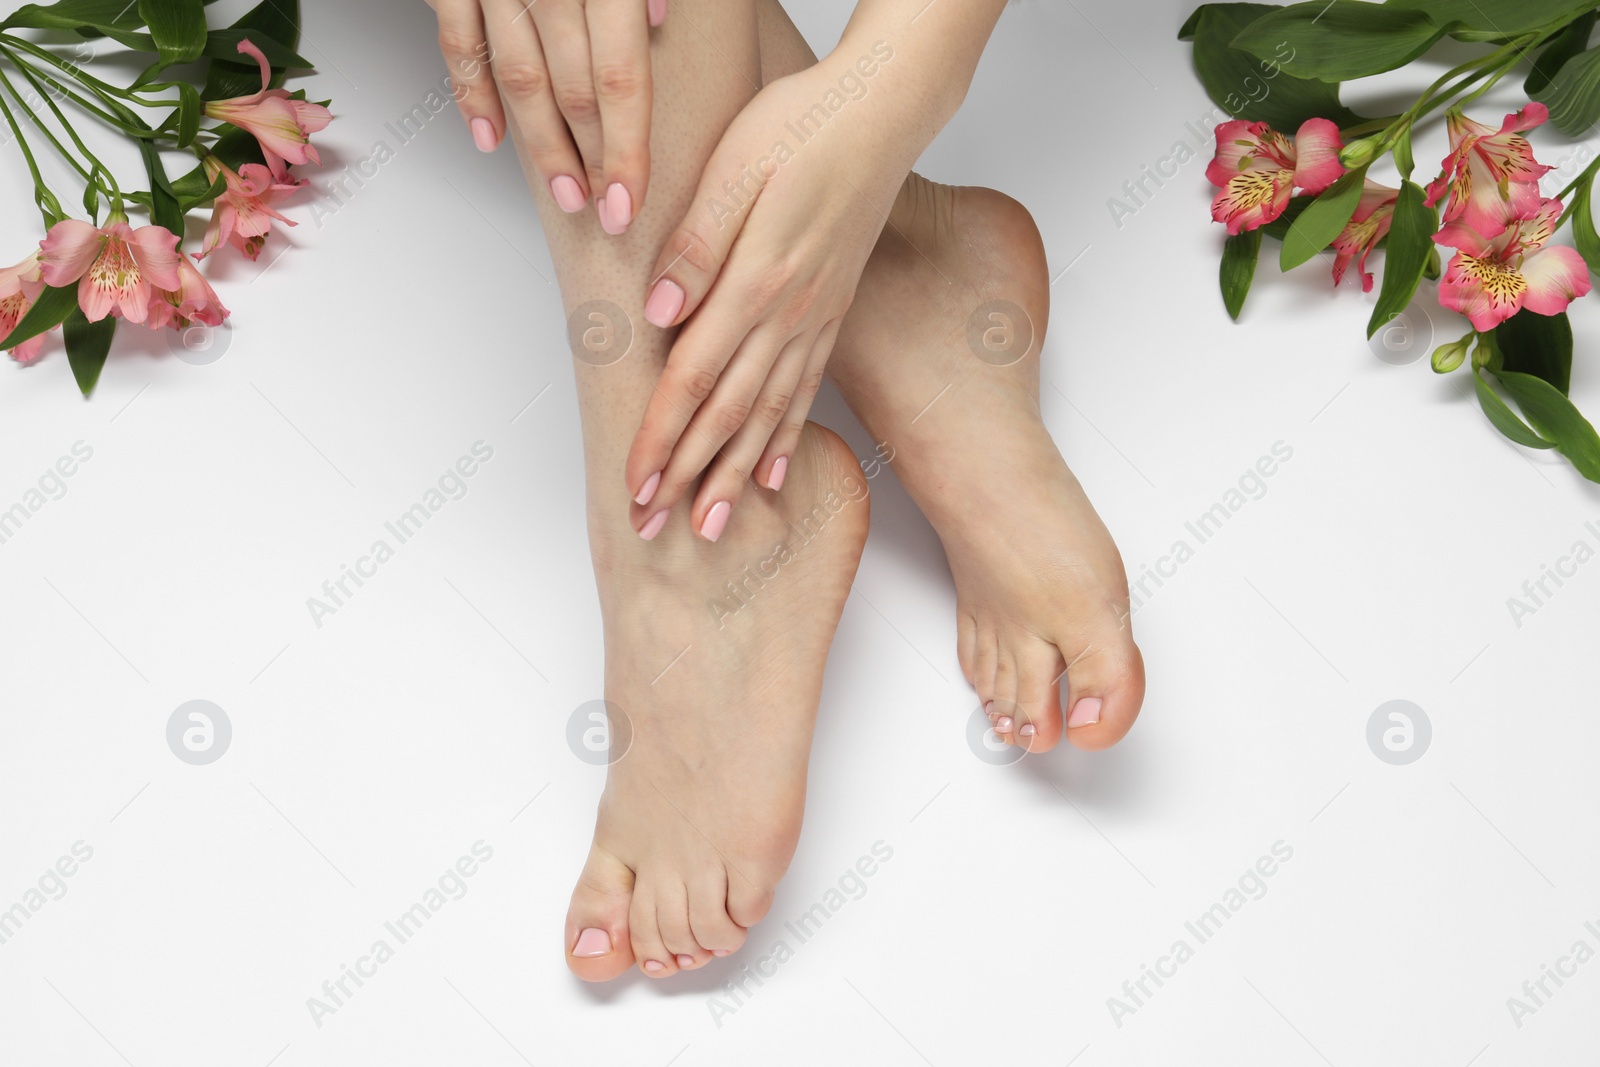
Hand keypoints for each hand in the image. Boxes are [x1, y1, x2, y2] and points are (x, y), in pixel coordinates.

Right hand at [427, 0, 664, 231]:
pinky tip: (491, 138)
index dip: (625, 150)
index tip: (627, 203)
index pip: (619, 77)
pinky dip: (473, 95)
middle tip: (606, 209)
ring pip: (520, 79)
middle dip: (593, 160)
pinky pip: (459, 44)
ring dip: (543, 145)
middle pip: (574, 91)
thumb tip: (655, 20)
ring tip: (564, 191)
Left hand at [625, 52, 914, 539]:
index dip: (662, 437)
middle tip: (657, 531)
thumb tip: (659, 314)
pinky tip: (774, 472)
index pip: (695, 378)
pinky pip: (805, 390)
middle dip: (688, 477)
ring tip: (714, 525)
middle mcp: (789, 313)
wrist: (881, 112)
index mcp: (757, 281)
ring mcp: (814, 318)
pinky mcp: (831, 312)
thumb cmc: (803, 126)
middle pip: (728, 414)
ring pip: (768, 414)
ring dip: (735, 474)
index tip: (635, 486)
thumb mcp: (735, 167)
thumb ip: (697, 245)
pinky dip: (787, 437)